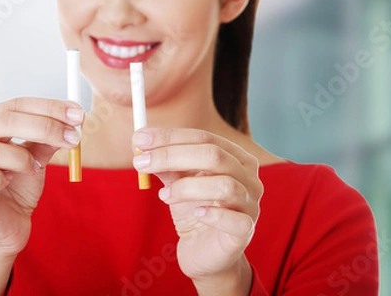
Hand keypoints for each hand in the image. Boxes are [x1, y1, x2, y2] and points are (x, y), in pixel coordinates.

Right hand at [0, 97, 83, 257]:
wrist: (7, 228)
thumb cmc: (18, 187)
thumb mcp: (38, 159)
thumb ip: (48, 140)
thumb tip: (72, 122)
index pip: (15, 105)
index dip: (48, 107)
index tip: (77, 114)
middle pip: (3, 121)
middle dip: (43, 126)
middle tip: (72, 137)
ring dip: (21, 156)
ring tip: (35, 168)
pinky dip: (1, 178)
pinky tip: (10, 181)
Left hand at [132, 128, 262, 290]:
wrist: (204, 253)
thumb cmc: (194, 210)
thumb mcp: (177, 182)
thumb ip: (165, 164)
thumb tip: (141, 143)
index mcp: (235, 157)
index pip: (204, 137)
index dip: (171, 137)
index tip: (139, 139)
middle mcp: (249, 177)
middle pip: (214, 156)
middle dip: (172, 156)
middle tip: (141, 162)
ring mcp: (251, 204)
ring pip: (224, 185)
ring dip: (187, 187)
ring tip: (163, 195)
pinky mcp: (246, 231)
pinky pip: (235, 220)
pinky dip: (213, 214)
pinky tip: (196, 213)